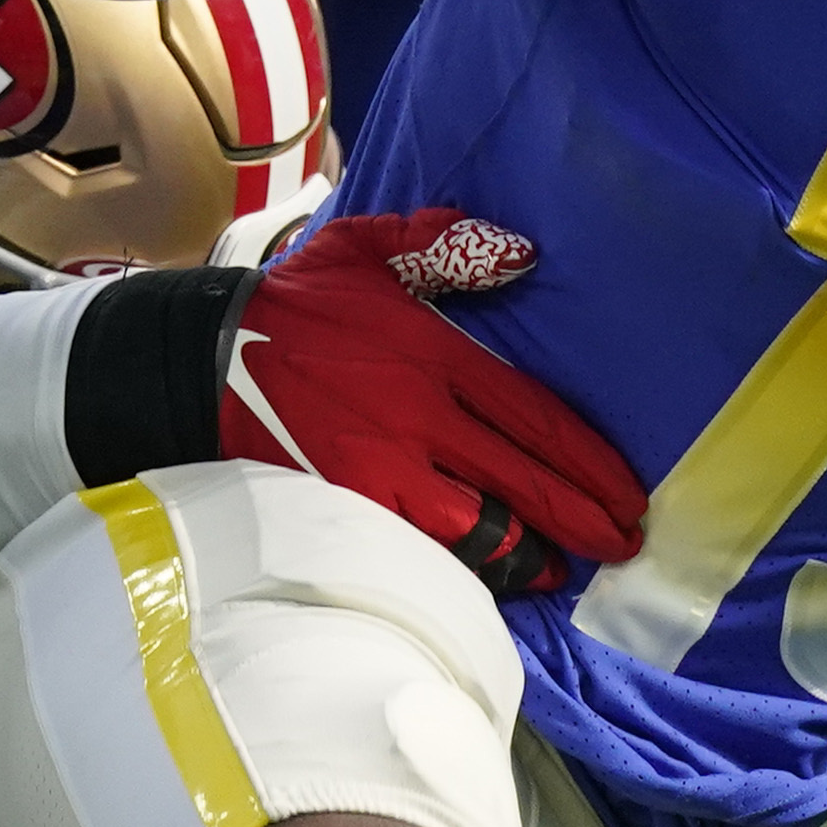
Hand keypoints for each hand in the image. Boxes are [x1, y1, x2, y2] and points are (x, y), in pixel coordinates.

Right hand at [219, 209, 649, 592]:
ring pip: (479, 532)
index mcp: (434, 356)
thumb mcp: (368, 249)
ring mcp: (381, 473)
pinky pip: (420, 552)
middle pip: (524, 485)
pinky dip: (460, 570)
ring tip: (559, 571)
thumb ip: (447, 247)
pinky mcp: (344, 510)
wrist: (199, 358)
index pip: (535, 418)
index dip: (589, 462)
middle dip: (582, 520)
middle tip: (622, 544)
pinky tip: (485, 580)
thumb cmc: (295, 304)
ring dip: (528, 558)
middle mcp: (419, 420)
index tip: (627, 491)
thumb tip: (525, 252)